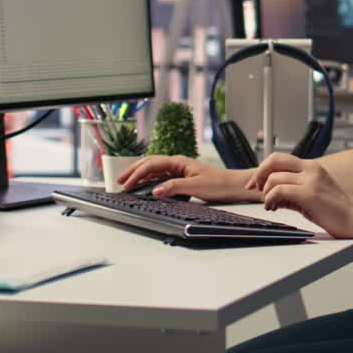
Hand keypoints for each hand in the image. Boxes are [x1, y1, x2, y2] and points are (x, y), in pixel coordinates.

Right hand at [114, 156, 252, 203]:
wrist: (233, 186)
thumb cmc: (219, 184)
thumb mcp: (195, 187)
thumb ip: (174, 187)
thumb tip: (155, 191)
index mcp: (178, 162)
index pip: (151, 164)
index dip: (136, 174)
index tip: (126, 184)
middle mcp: (177, 163)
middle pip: (149, 163)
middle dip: (133, 171)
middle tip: (119, 181)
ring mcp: (179, 169)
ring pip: (153, 169)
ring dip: (139, 174)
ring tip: (127, 182)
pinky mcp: (182, 177)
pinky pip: (160, 175)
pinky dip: (149, 179)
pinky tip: (144, 185)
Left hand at [245, 152, 352, 238]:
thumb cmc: (336, 211)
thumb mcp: (312, 196)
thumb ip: (293, 192)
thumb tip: (272, 195)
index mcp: (312, 167)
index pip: (280, 158)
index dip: (263, 169)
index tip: (255, 183)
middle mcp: (310, 169)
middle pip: (274, 160)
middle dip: (259, 174)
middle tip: (255, 189)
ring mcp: (310, 180)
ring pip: (274, 177)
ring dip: (265, 192)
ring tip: (269, 204)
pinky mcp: (309, 193)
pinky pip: (279, 191)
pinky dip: (270, 199)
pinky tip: (273, 207)